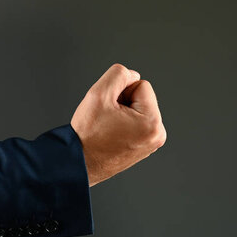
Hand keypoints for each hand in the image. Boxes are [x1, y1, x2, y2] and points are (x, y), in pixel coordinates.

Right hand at [70, 63, 166, 186]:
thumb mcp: (98, 93)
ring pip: (138, 110)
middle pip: (142, 98)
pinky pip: (136, 123)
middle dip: (123, 102)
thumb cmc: (87, 134)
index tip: (108, 109)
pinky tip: (110, 134)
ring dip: (122, 113)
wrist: (78, 162)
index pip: (141, 84)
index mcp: (152, 123)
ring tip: (108, 127)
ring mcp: (151, 143)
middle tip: (106, 119)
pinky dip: (123, 125)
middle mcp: (157, 135)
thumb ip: (118, 74)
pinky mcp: (144, 147)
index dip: (120, 92)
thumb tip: (131, 75)